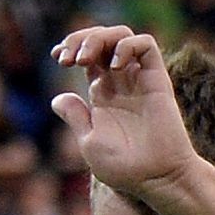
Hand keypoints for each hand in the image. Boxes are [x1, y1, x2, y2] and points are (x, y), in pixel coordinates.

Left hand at [49, 26, 199, 213]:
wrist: (156, 179)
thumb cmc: (125, 169)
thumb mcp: (91, 142)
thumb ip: (76, 117)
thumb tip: (57, 99)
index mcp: (103, 94)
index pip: (88, 55)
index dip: (71, 47)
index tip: (57, 56)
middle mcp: (121, 82)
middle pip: (101, 40)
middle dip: (80, 39)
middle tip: (67, 59)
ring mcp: (139, 79)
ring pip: (122, 36)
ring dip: (99, 38)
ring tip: (84, 60)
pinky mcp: (157, 79)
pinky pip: (146, 45)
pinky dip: (127, 46)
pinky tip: (114, 67)